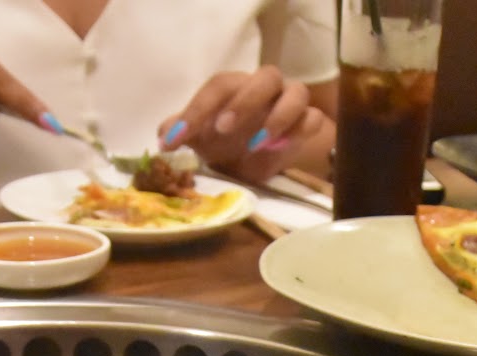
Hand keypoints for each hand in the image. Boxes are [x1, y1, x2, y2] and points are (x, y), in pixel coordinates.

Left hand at [157, 66, 328, 181]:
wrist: (265, 157)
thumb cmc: (231, 141)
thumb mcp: (204, 139)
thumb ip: (185, 132)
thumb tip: (163, 134)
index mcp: (236, 87)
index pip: (218, 86)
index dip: (195, 111)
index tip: (175, 140)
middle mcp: (266, 88)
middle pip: (264, 77)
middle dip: (244, 102)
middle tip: (222, 129)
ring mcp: (291, 103)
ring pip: (296, 93)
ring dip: (278, 117)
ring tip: (256, 144)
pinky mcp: (309, 123)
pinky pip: (313, 119)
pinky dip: (300, 131)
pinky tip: (280, 149)